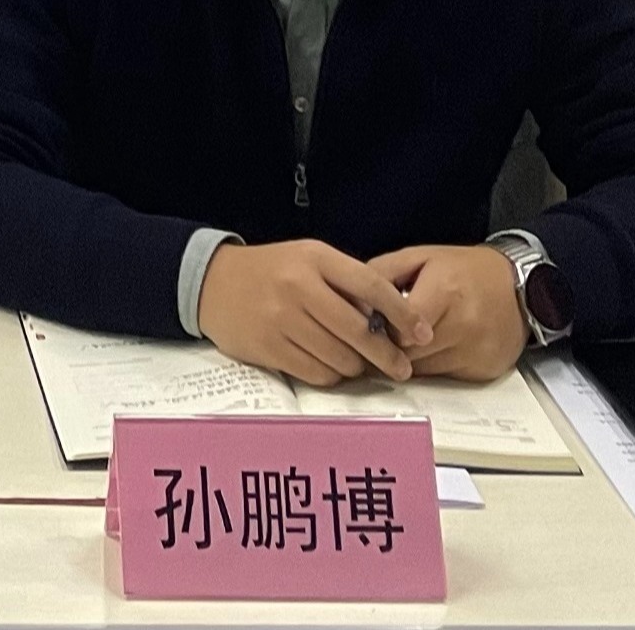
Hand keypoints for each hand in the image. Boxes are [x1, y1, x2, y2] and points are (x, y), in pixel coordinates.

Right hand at [196, 240, 422, 384]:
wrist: (212, 283)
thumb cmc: (272, 271)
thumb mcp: (309, 259)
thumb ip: (346, 283)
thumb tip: (389, 321)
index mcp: (315, 259)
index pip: (370, 286)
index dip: (402, 312)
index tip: (422, 331)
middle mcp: (298, 288)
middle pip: (357, 331)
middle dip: (386, 355)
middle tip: (401, 367)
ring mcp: (281, 320)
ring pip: (339, 358)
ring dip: (357, 367)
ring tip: (360, 365)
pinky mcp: (269, 349)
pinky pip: (316, 373)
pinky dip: (332, 376)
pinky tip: (333, 368)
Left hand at [375, 243, 526, 380]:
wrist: (519, 287)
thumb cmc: (465, 270)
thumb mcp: (420, 256)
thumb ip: (381, 273)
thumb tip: (350, 299)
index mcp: (445, 290)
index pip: (399, 329)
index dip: (381, 328)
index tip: (374, 324)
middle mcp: (464, 323)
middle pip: (408, 354)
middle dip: (391, 346)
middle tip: (384, 336)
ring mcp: (476, 350)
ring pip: (422, 371)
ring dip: (409, 360)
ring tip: (410, 339)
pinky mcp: (483, 371)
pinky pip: (442, 377)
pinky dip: (431, 366)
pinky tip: (435, 347)